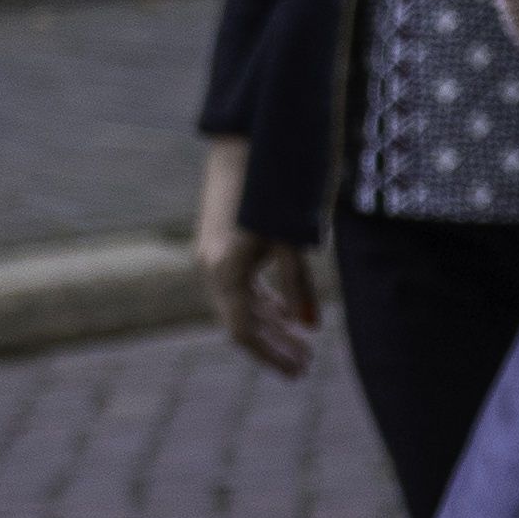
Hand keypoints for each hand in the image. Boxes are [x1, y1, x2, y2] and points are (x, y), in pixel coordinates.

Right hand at [193, 138, 322, 379]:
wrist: (241, 146)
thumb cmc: (270, 191)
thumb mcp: (289, 241)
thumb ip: (297, 284)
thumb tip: (309, 325)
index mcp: (224, 271)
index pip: (243, 331)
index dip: (271, 354)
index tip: (298, 370)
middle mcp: (209, 269)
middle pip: (241, 323)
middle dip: (274, 345)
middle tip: (306, 364)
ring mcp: (209, 258)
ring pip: (239, 306)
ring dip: (270, 326)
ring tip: (302, 343)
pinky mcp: (216, 247)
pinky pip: (237, 288)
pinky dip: (261, 303)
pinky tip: (285, 314)